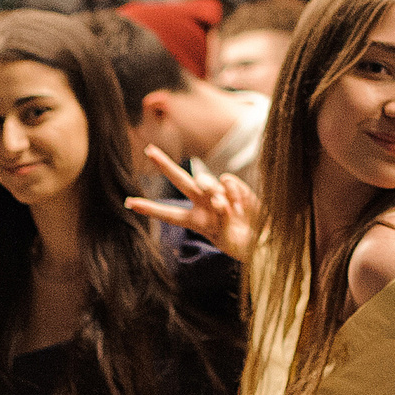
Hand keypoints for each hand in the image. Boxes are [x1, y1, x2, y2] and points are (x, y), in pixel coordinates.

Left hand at [126, 148, 259, 264]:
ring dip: (210, 190)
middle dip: (165, 165)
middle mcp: (203, 205)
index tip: (128, 203)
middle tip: (149, 150)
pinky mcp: (236, 188)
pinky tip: (241, 204)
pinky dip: (234, 193)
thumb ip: (220, 215)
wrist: (266, 239)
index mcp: (196, 221)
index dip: (149, 209)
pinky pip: (228, 183)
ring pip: (205, 182)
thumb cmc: (242, 243)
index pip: (169, 214)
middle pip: (181, 181)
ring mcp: (219, 194)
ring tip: (222, 205)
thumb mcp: (226, 238)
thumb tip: (217, 195)